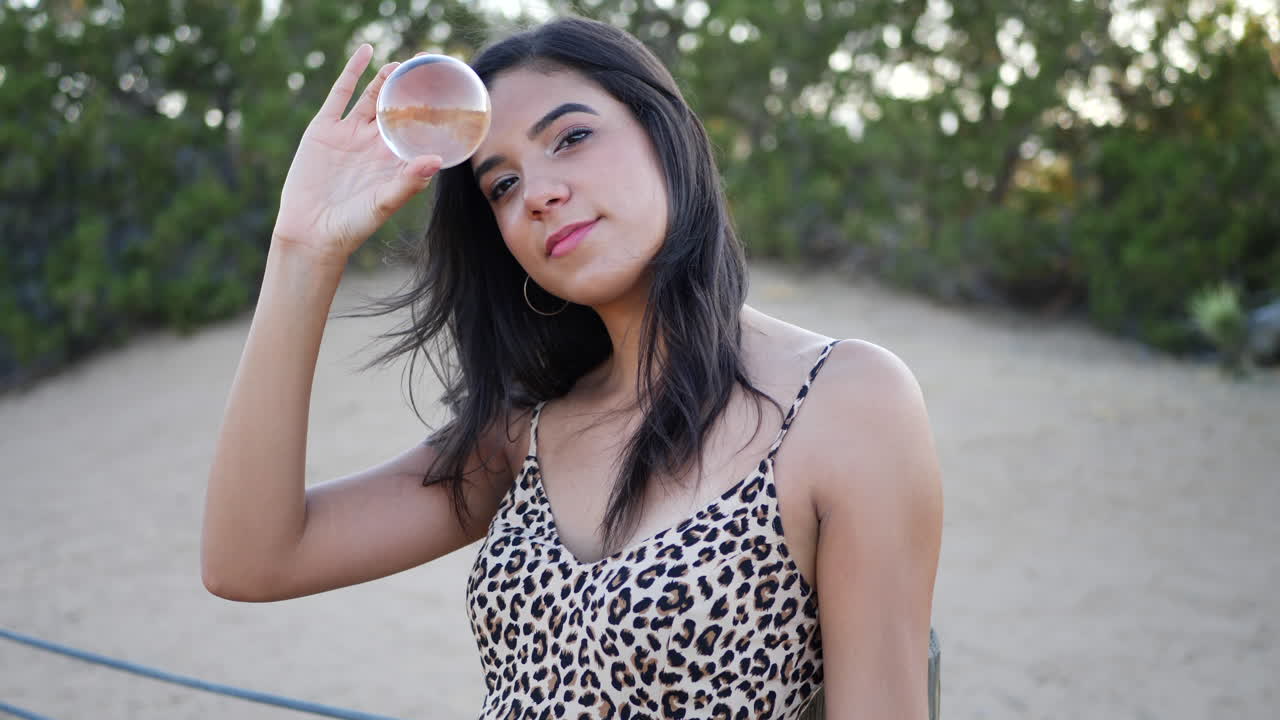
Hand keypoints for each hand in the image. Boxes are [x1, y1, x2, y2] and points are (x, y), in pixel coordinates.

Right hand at [271, 44, 442, 264]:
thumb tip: (436, 160)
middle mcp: (374, 145)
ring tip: (401, 63)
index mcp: (394, 161)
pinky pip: (340, 94)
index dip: (433, 112)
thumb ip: (409, 182)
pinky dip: (352, 72)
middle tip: (429, 66)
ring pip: (372, 98)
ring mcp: (350, 135)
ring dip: (385, 80)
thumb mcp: (385, 203)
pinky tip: (366, 53)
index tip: (451, 94)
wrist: (311, 232)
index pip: (418, 130)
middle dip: (411, 90)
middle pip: (396, 109)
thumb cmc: (354, 225)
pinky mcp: (325, 129)